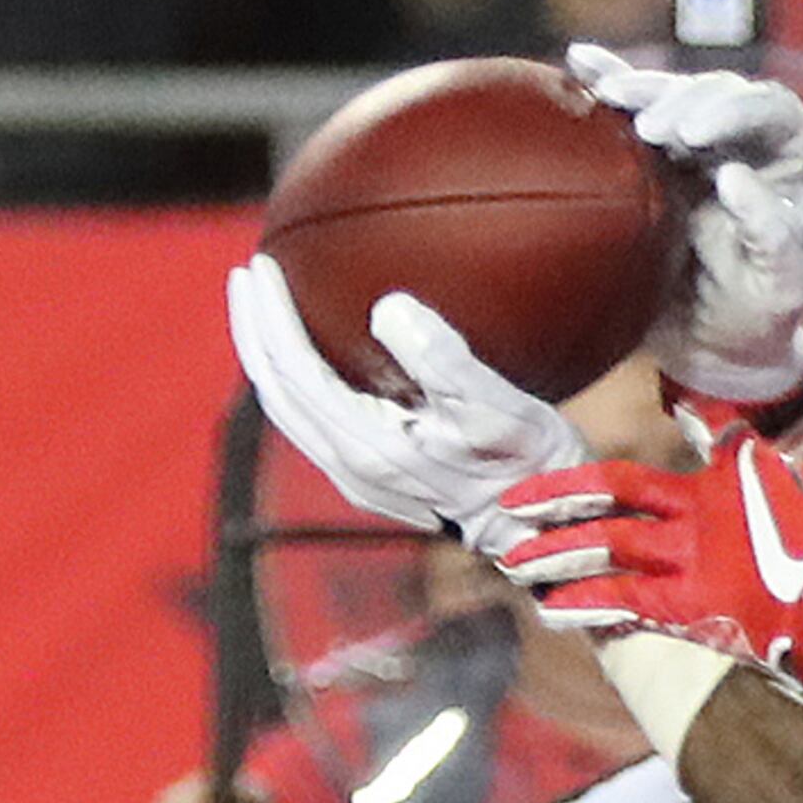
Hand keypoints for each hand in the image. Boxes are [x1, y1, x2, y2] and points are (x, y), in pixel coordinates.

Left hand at [230, 255, 588, 533]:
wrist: (553, 536)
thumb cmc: (535, 468)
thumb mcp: (500, 407)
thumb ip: (443, 357)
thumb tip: (388, 304)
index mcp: (372, 447)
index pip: (295, 371)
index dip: (272, 316)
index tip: (262, 266)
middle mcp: (354, 468)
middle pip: (277, 392)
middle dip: (255, 331)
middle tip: (249, 276)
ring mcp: (362, 481)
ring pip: (291, 411)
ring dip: (270, 358)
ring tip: (265, 310)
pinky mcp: (376, 483)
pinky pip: (314, 424)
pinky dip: (298, 383)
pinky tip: (310, 356)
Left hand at [474, 409, 802, 691]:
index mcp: (739, 472)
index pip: (704, 433)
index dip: (689, 424)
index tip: (656, 428)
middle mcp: (702, 510)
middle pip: (614, 491)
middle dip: (558, 497)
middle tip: (511, 504)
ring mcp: (694, 559)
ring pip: (607, 546)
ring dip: (555, 550)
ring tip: (511, 558)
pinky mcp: (697, 609)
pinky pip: (627, 602)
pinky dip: (586, 604)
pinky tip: (548, 610)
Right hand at [566, 44, 802, 405]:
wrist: (712, 344)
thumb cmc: (759, 315)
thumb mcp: (780, 287)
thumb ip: (770, 235)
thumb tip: (732, 175)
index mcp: (797, 164)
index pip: (773, 110)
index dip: (733, 110)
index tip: (692, 131)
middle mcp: (752, 141)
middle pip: (717, 92)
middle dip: (679, 99)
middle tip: (648, 129)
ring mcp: (700, 142)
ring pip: (671, 94)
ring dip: (639, 90)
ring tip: (609, 98)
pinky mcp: (655, 152)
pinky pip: (630, 108)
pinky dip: (605, 80)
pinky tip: (579, 60)